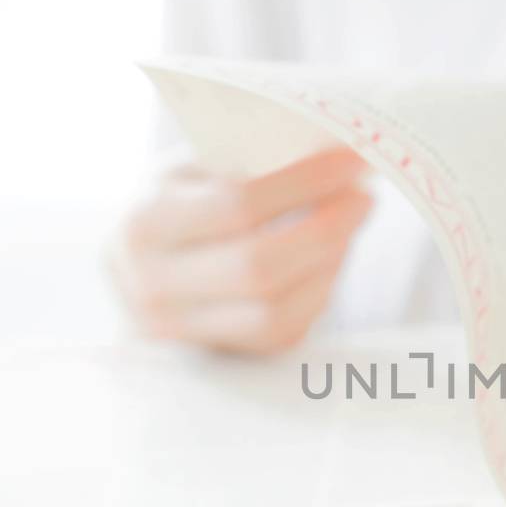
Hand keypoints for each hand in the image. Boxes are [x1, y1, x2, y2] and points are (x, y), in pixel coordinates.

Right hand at [109, 147, 370, 354]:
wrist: (146, 265)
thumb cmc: (182, 203)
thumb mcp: (196, 168)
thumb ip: (251, 161)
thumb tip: (332, 151)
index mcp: (143, 225)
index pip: (237, 205)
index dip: (304, 183)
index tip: (350, 160)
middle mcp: (152, 288)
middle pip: (260, 266)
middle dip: (326, 228)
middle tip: (363, 196)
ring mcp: (184, 332)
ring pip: (278, 309)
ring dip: (329, 263)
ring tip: (351, 223)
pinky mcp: (221, 356)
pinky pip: (286, 330)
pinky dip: (320, 291)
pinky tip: (331, 257)